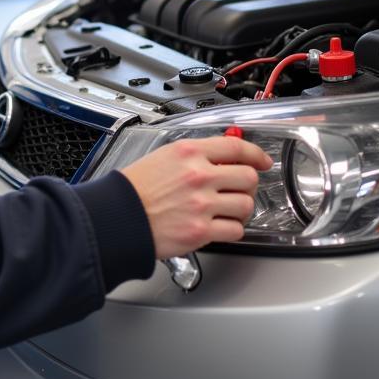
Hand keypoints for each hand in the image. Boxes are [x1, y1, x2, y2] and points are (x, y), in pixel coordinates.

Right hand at [120, 136, 272, 259]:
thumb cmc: (133, 189)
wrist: (116, 217)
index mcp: (189, 153)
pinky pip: (235, 230)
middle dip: (248, 185)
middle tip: (240, 190)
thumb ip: (194, 157)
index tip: (262, 161)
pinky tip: (220, 226)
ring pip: (246, 205)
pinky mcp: (201, 231)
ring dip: (241, 209)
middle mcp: (199, 176)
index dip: (256, 154)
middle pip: (248, 177)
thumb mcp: (163, 157)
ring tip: (227, 210)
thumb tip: (220, 159)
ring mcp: (202, 204)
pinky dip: (232, 229)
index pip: (236, 148)